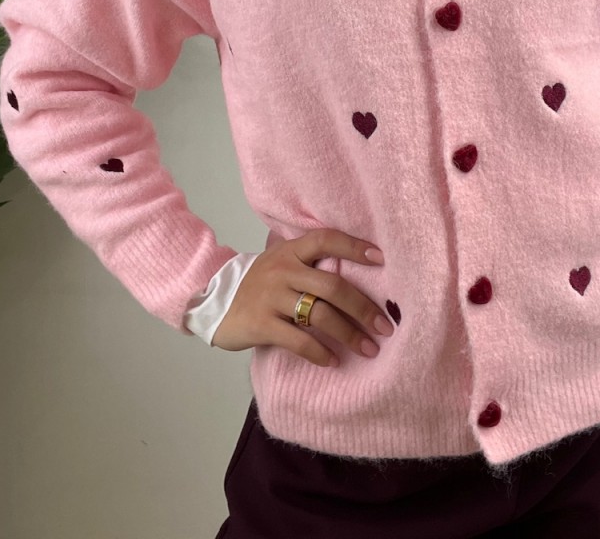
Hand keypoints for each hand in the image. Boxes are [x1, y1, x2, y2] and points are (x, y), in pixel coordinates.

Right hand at [211, 228, 393, 367]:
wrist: (214, 301)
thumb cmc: (260, 283)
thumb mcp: (281, 262)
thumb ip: (310, 261)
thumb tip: (358, 271)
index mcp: (290, 251)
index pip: (326, 239)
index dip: (354, 247)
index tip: (381, 259)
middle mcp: (283, 270)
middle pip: (332, 286)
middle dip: (363, 307)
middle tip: (385, 326)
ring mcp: (271, 297)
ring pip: (319, 315)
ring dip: (349, 334)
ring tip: (369, 349)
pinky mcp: (261, 324)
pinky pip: (297, 340)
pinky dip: (318, 352)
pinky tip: (333, 360)